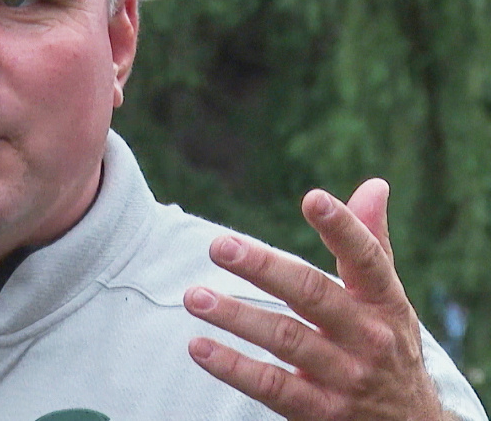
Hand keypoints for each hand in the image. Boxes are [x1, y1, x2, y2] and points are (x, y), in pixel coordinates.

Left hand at [182, 179, 451, 419]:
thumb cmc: (388, 346)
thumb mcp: (389, 300)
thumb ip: (371, 243)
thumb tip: (373, 185)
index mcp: (384, 302)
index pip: (366, 259)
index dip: (342, 228)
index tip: (313, 198)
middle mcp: (368, 338)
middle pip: (312, 295)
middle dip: (263, 268)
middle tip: (219, 245)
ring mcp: (345, 377)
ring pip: (285, 340)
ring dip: (235, 317)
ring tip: (193, 297)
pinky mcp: (320, 411)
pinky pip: (272, 388)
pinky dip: (233, 368)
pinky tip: (199, 347)